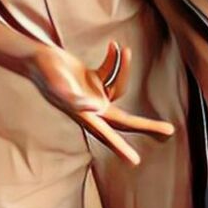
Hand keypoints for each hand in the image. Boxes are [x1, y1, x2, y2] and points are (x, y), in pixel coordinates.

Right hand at [28, 40, 174, 164]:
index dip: (120, 148)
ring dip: (124, 67)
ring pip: (119, 86)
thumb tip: (97, 106)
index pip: (107, 134)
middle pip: (124, 120)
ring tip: (125, 50)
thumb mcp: (58, 85)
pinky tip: (114, 45)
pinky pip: (112, 72)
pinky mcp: (94, 81)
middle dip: (146, 125)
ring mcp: (94, 95)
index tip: (135, 162)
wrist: (38, 59)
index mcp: (85, 114)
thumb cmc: (46, 72)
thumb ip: (74, 97)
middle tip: (169, 131)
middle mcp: (93, 108)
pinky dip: (115, 59)